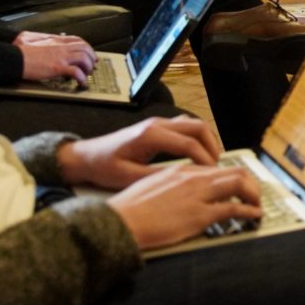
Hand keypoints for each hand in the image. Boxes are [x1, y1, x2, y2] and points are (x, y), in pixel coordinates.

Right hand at [16, 31, 97, 85]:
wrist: (14, 58)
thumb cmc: (19, 50)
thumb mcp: (30, 37)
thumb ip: (41, 37)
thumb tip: (47, 38)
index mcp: (55, 40)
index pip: (77, 39)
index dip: (86, 46)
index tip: (88, 53)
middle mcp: (60, 47)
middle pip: (84, 48)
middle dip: (91, 57)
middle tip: (92, 65)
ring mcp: (60, 57)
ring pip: (83, 58)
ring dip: (88, 67)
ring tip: (86, 74)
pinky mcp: (57, 68)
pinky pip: (76, 72)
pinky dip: (81, 78)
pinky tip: (81, 82)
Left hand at [57, 115, 221, 190]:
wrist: (86, 156)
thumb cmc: (103, 166)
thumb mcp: (128, 177)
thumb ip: (156, 177)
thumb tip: (182, 181)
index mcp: (150, 136)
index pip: (188, 144)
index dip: (204, 160)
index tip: (212, 175)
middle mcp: (156, 125)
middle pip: (198, 127)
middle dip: (212, 146)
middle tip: (217, 167)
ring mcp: (158, 123)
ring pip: (194, 123)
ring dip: (207, 140)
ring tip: (212, 161)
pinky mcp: (157, 127)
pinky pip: (185, 126)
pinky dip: (198, 137)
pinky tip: (199, 154)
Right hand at [108, 162, 263, 251]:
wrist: (121, 221)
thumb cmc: (131, 209)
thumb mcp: (152, 187)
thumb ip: (171, 186)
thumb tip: (181, 193)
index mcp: (181, 171)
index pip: (216, 168)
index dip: (232, 177)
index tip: (237, 187)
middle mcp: (192, 179)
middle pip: (233, 171)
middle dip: (250, 183)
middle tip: (254, 194)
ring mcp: (197, 196)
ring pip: (238, 184)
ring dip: (253, 194)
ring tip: (257, 204)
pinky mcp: (199, 215)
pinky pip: (233, 209)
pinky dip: (248, 211)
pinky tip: (253, 215)